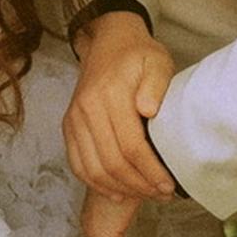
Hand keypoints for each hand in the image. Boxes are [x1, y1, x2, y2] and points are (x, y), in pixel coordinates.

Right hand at [64, 12, 176, 200]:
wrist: (109, 42)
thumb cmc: (138, 56)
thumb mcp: (157, 62)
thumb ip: (156, 85)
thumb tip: (149, 111)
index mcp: (110, 94)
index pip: (131, 145)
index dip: (150, 171)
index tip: (168, 185)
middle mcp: (87, 109)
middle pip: (112, 162)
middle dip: (139, 185)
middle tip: (162, 194)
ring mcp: (74, 120)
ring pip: (94, 169)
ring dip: (120, 189)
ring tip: (145, 194)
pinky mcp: (68, 127)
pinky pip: (78, 164)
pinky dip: (97, 184)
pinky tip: (118, 192)